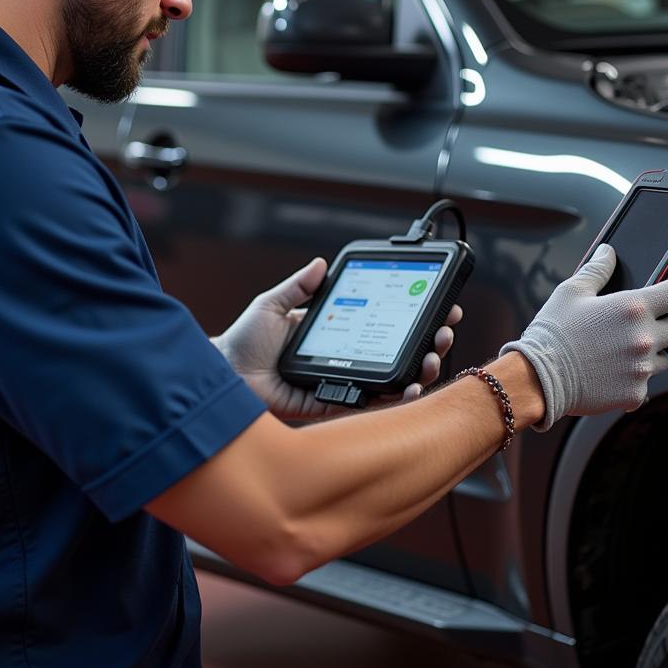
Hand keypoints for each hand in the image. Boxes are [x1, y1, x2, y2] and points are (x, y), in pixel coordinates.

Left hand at [214, 258, 459, 419]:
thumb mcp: (271, 304)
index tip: (437, 304)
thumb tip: (321, 264)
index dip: (410, 316)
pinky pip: (368, 402)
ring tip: (435, 356)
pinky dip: (394, 398)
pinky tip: (411, 387)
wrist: (222, 376)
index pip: (380, 322)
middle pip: (395, 351)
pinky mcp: (332, 403)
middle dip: (428, 342)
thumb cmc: (242, 341)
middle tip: (446, 330)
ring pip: (391, 379)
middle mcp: (343, 357)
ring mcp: (341, 381)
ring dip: (419, 369)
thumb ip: (297, 286)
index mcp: (332, 332)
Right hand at [498, 244, 667, 430]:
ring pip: (664, 357)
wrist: (538, 377)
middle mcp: (644, 338)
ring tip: (618, 351)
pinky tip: (610, 372)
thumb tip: (607, 253)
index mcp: (632, 308)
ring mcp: (641, 368)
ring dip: (650, 352)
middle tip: (641, 323)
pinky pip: (645, 383)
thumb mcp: (571, 292)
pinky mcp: (635, 393)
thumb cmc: (553, 333)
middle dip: (666, 322)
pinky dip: (633, 378)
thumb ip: (596, 271)